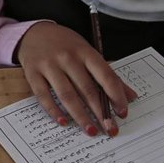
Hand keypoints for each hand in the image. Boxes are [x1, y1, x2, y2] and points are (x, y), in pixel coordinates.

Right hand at [16, 22, 137, 136]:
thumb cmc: (65, 45)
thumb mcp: (88, 52)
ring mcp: (49, 65)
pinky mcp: (32, 73)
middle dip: (100, 112)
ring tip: (91, 130)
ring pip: (67, 95)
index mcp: (85, 52)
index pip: (105, 76)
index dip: (116, 96)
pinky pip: (44, 96)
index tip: (122, 113)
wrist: (34, 32)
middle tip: (110, 129)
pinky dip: (54, 110)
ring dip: (80, 116)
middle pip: (87, 89)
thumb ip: (108, 74)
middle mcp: (68, 58)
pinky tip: (63, 122)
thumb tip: (130, 97)